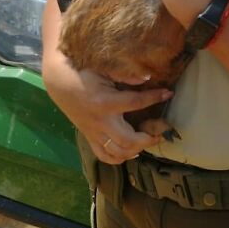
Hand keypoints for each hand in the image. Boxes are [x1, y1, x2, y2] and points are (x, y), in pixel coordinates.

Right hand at [42, 54, 172, 163]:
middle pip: (128, 140)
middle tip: (159, 132)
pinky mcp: (90, 137)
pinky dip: (119, 158)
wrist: (60, 83)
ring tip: (147, 141)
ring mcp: (94, 132)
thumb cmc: (84, 73)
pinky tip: (131, 152)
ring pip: (117, 152)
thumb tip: (146, 78)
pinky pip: (104, 156)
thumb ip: (125, 75)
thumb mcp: (104, 69)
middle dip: (147, 139)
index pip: (136, 102)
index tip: (168, 93)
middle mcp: (101, 121)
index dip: (155, 97)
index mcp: (105, 102)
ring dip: (135, 150)